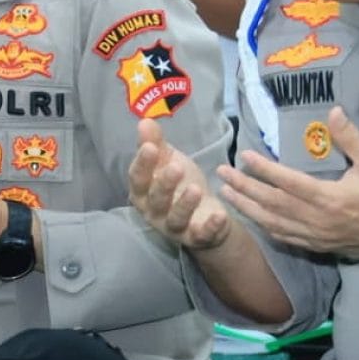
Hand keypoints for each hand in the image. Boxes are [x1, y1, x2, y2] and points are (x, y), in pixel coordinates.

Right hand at [129, 117, 230, 249]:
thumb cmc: (181, 186)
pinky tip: (220, 215)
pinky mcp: (196, 238)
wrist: (206, 215)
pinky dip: (210, 226)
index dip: (142, 164)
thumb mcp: (169, 162)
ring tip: (195, 188)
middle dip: (164, 184)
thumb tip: (144, 121)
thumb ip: (156, 144)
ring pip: (176, 218)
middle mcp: (154, 212)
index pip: (138, 179)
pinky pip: (202, 234)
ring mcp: (174, 227)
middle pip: (155, 200)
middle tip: (176, 167)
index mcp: (143, 193)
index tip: (150, 147)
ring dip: (184, 204)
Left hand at [217, 108, 358, 259]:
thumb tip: (333, 111)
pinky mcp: (314, 245)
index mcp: (329, 198)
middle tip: (222, 173)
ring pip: (271, 222)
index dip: (263, 169)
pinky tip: (249, 215)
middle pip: (271, 203)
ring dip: (246, 207)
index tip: (245, 156)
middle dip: (243, 187)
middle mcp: (316, 219)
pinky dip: (262, 225)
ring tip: (226, 194)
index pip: (287, 182)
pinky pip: (281, 236)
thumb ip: (351, 137)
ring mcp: (313, 235)